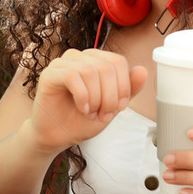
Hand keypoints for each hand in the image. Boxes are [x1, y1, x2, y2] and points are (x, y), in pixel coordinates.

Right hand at [27, 48, 146, 153]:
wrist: (59, 136)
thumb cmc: (82, 119)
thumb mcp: (112, 106)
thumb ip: (128, 89)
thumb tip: (142, 70)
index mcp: (95, 60)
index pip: (118, 61)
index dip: (124, 86)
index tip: (119, 108)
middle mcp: (79, 57)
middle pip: (106, 67)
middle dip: (110, 96)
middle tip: (103, 114)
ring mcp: (62, 63)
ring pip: (90, 71)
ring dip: (96, 99)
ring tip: (91, 113)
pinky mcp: (49, 74)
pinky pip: (72, 76)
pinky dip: (82, 96)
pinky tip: (82, 108)